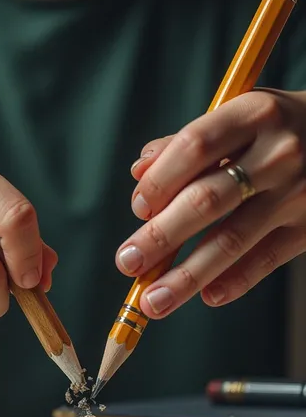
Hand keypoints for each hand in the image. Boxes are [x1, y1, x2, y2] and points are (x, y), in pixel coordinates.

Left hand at [116, 89, 305, 317]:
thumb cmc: (279, 129)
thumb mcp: (241, 116)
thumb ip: (190, 141)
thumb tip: (139, 171)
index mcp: (253, 114)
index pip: (195, 146)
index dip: (160, 181)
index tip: (138, 209)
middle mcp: (278, 153)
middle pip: (206, 200)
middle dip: (160, 237)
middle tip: (127, 263)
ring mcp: (298, 193)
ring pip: (232, 239)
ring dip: (187, 276)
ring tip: (153, 302)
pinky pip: (267, 260)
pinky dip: (235, 282)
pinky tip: (207, 297)